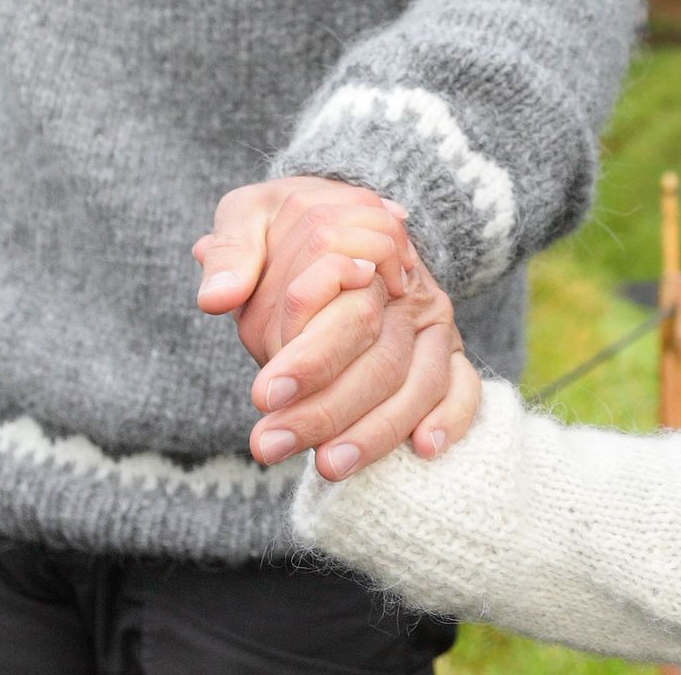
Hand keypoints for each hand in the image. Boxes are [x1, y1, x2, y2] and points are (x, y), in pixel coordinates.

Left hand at [192, 177, 474, 476]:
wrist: (333, 215)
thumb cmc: (283, 222)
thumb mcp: (251, 213)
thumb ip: (234, 250)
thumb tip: (215, 296)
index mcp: (364, 250)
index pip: (350, 311)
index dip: (309, 359)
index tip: (263, 395)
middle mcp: (405, 289)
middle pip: (382, 357)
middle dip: (328, 409)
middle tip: (270, 445)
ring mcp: (430, 322)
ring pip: (420, 381)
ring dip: (377, 431)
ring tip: (327, 466)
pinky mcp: (447, 350)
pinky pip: (465, 386)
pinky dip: (452, 417)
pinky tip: (421, 450)